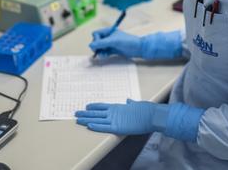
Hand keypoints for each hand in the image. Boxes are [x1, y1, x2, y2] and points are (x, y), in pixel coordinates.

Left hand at [75, 100, 204, 141]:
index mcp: (118, 107)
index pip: (102, 106)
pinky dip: (95, 126)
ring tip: (77, 119)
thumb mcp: (136, 104)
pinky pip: (103, 127)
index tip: (86, 106)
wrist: (151, 115)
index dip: (93, 106)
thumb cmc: (146, 110)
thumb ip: (131, 103)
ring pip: (97, 119)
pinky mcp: (117, 127)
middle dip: (86, 113)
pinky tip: (88, 126)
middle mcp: (114, 112)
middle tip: (76, 113)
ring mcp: (115, 119)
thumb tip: (128, 101)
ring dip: (86, 119)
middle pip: (96, 113)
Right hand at [90, 29, 142, 58]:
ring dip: (100, 52)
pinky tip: (106, 56)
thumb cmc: (127, 41)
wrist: (138, 48)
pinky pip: (104, 52)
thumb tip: (90, 45)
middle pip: (96, 41)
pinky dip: (103, 54)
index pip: (96, 34)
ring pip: (99, 48)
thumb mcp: (113, 41)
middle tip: (100, 51)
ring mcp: (110, 43)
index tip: (99, 45)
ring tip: (103, 55)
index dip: (95, 40)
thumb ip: (101, 43)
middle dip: (97, 47)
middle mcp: (108, 36)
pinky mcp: (112, 50)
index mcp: (108, 31)